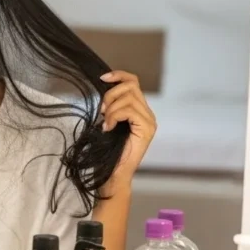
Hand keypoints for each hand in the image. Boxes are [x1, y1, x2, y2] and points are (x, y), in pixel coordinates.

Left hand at [100, 71, 156, 188]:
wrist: (113, 174)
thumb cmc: (106, 151)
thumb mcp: (106, 122)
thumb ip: (109, 107)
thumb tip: (100, 90)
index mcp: (139, 110)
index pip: (133, 82)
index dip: (119, 75)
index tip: (102, 78)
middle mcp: (147, 113)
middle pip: (130, 86)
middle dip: (110, 95)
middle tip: (101, 111)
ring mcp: (149, 121)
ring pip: (128, 98)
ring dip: (111, 108)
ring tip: (105, 122)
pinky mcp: (147, 129)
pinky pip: (128, 110)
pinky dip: (114, 116)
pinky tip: (108, 128)